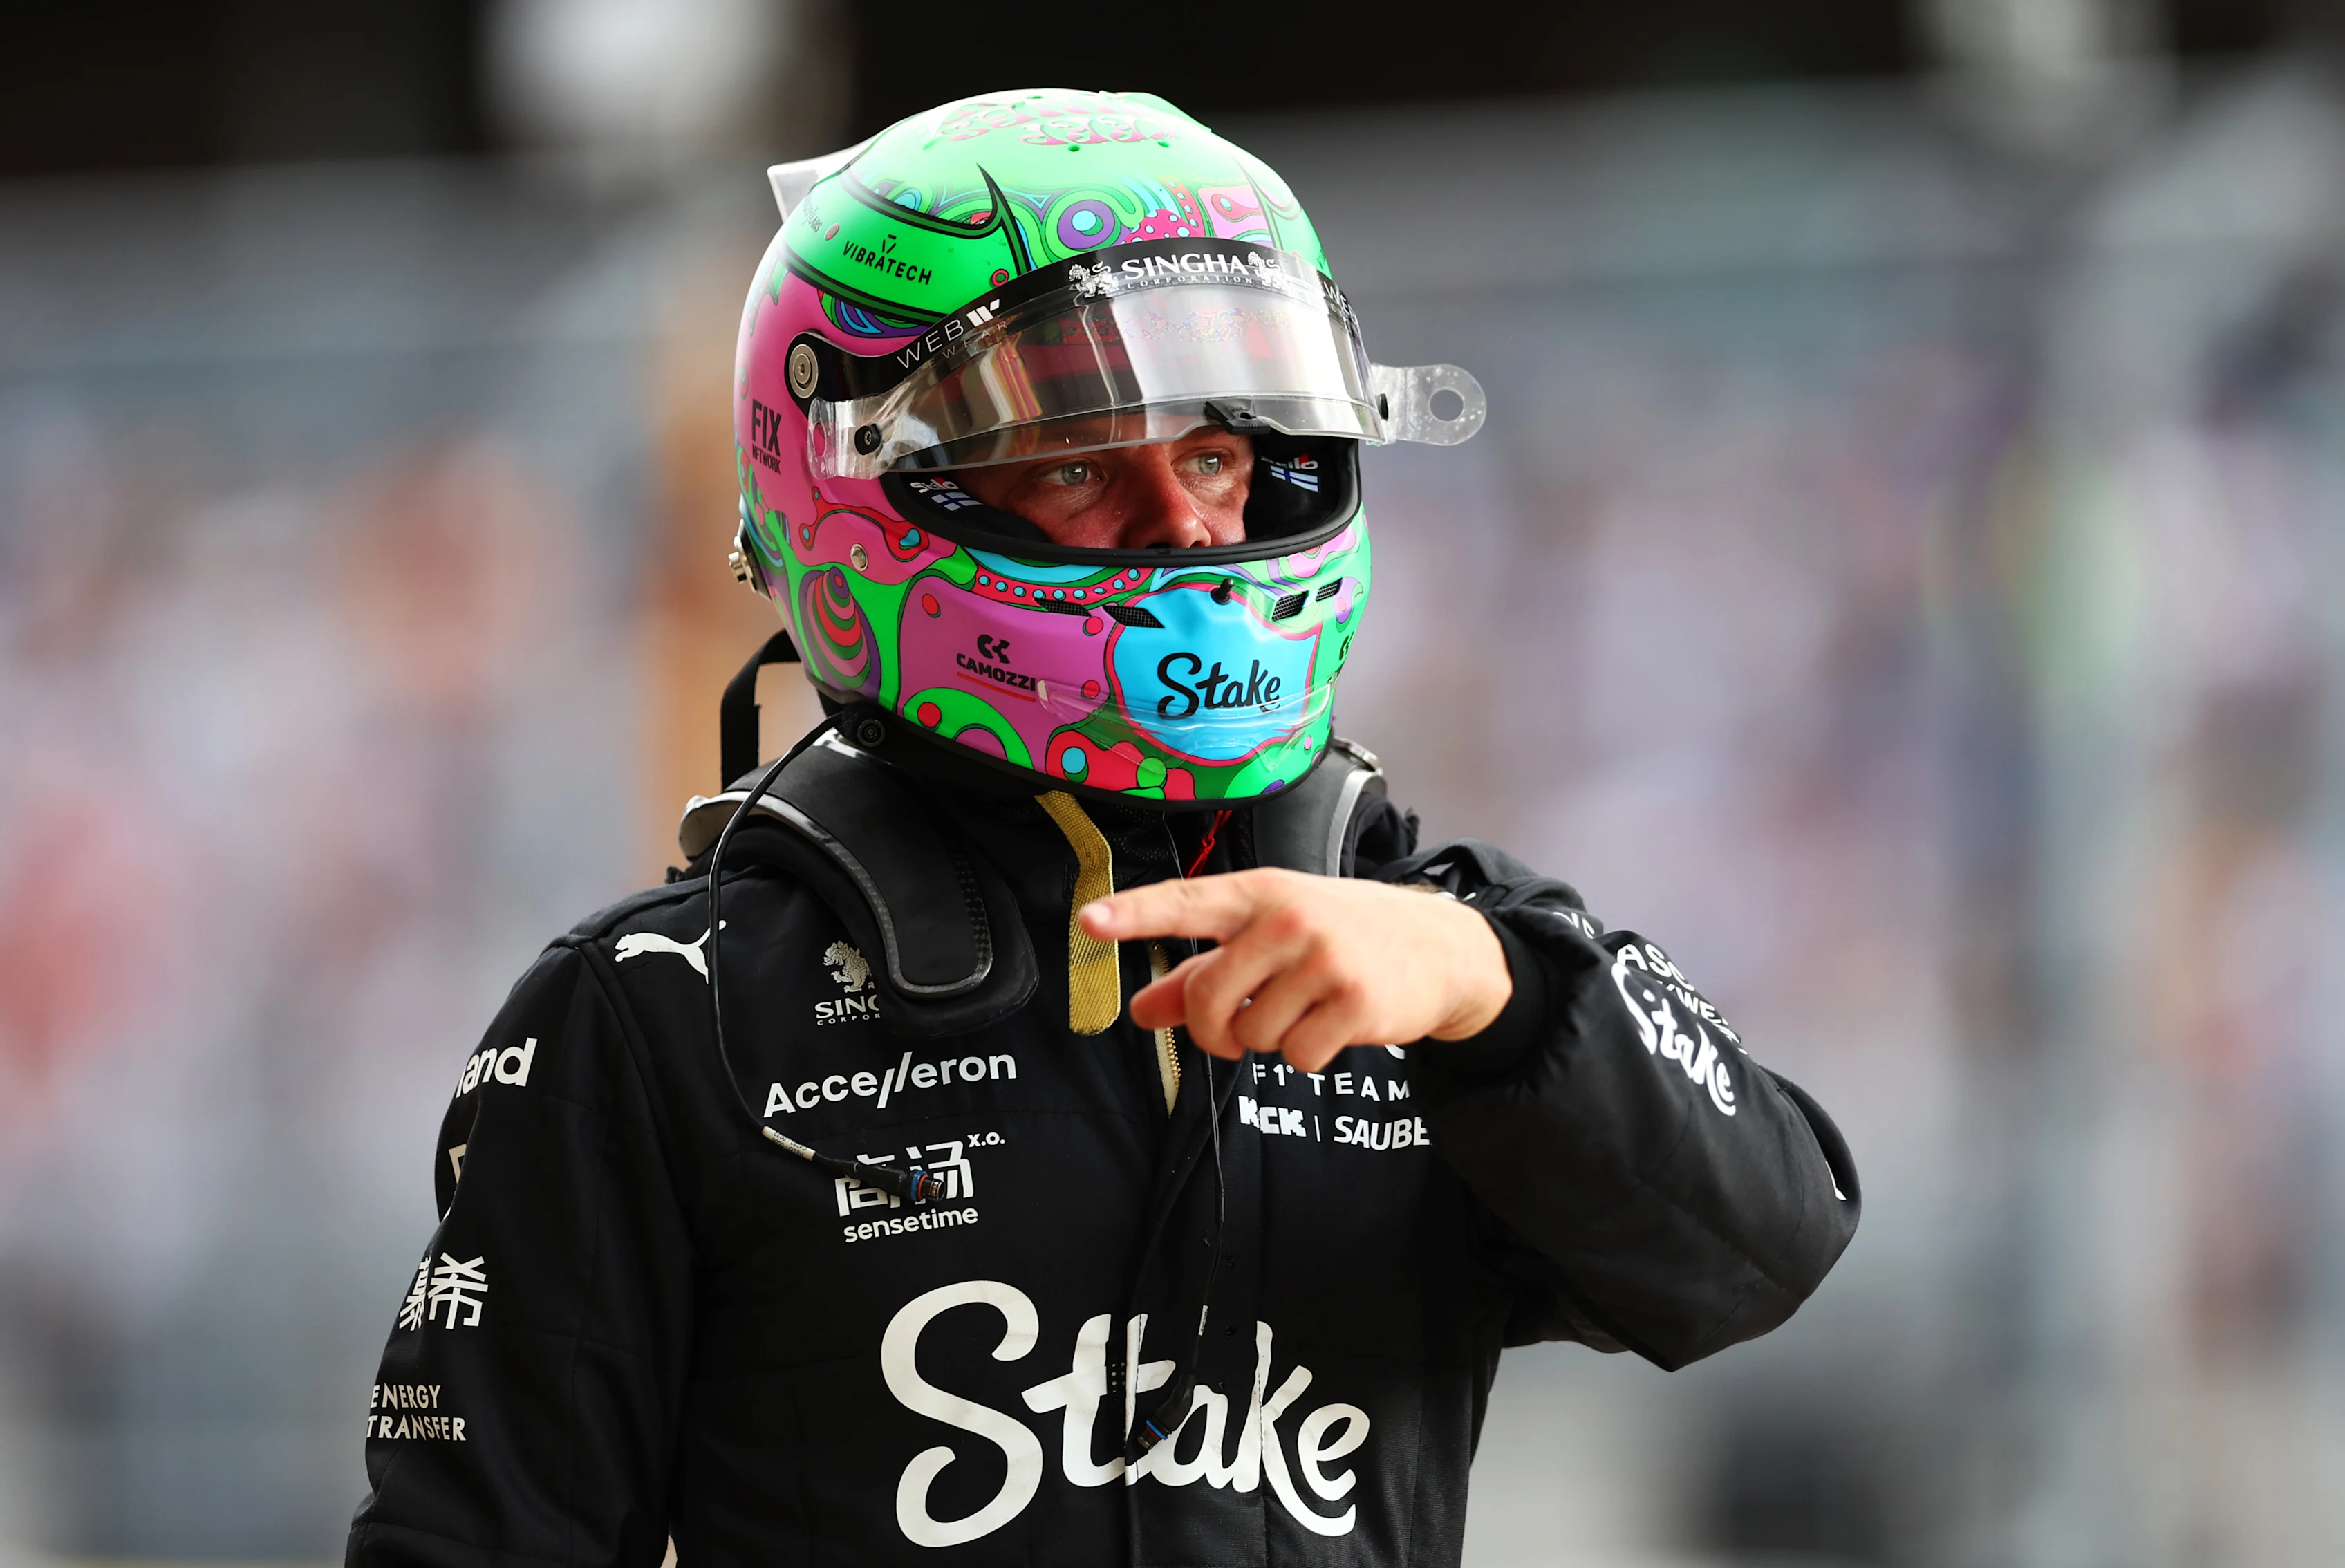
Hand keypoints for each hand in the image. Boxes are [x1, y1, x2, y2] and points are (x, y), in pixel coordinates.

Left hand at [1076, 869, 1512, 1071]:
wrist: (1442, 948)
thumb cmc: (1342, 936)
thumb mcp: (1273, 937)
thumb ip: (1200, 972)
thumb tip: (1141, 1009)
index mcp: (1261, 893)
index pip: (1186, 902)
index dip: (1134, 914)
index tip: (1089, 922)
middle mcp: (1289, 919)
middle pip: (1209, 998)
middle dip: (1215, 1029)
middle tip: (1238, 1028)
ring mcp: (1324, 958)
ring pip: (1253, 1035)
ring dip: (1271, 1038)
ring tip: (1307, 1008)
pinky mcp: (1356, 1002)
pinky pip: (1297, 1057)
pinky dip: (1310, 1054)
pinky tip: (1335, 1024)